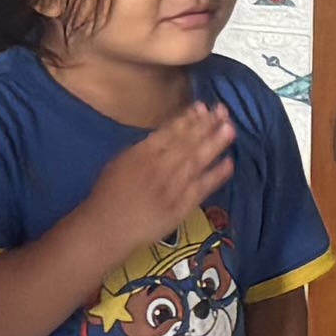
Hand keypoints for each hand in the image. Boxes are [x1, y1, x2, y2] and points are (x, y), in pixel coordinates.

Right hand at [89, 96, 234, 257]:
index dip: (188, 119)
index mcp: (141, 154)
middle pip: (187, 143)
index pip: (169, 132)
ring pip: (196, 162)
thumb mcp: (120, 162)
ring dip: (214, 144)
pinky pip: (201, 189)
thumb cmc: (109, 195)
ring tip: (230, 129)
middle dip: (206, 125)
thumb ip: (142, 149)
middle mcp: (159, 168)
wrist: (106, 228)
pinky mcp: (180, 207)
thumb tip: (162, 135)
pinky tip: (229, 163)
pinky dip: (216, 175)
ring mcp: (171, 188)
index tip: (202, 107)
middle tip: (223, 111)